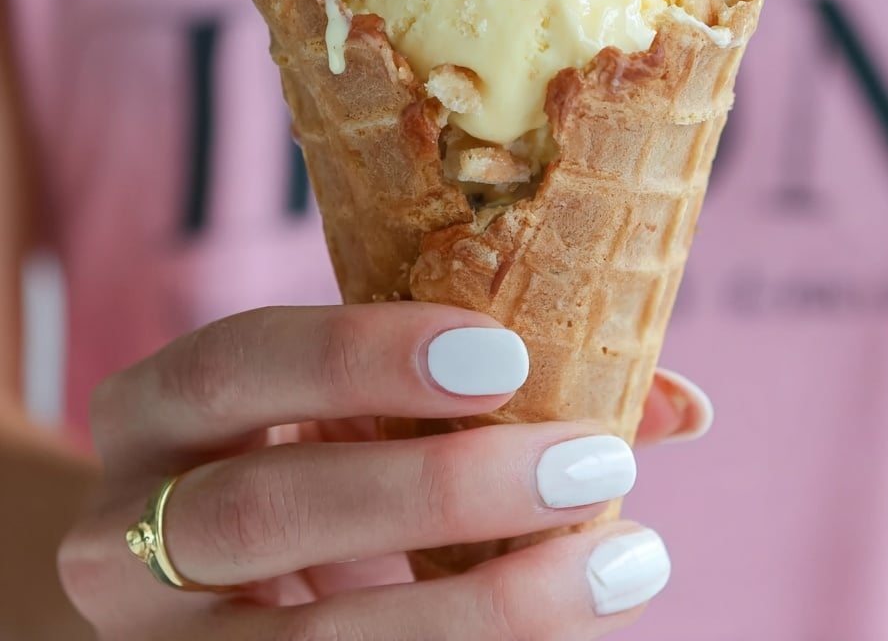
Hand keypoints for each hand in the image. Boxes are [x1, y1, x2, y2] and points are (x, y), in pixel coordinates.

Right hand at [59, 303, 709, 638]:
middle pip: (260, 513)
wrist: (182, 587)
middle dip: (435, 491)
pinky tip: (564, 636)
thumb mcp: (353, 412)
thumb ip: (481, 394)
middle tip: (592, 463)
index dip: (362, 356)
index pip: (238, 364)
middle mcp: (125, 528)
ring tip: (620, 566)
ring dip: (478, 611)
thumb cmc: (296, 460)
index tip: (505, 356)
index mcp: (158, 409)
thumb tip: (679, 405)